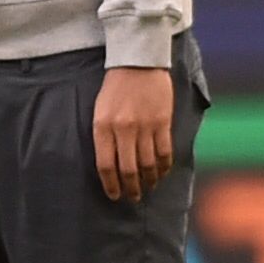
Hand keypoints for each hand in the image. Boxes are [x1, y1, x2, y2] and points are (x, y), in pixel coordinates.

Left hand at [94, 66, 175, 201]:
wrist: (136, 65)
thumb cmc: (114, 90)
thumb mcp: (99, 112)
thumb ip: (103, 136)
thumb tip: (109, 165)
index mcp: (102, 127)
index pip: (105, 165)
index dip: (110, 184)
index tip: (114, 195)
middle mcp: (122, 129)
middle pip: (128, 169)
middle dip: (130, 188)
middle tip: (133, 197)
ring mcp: (144, 127)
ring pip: (148, 164)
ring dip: (149, 180)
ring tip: (148, 187)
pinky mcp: (162, 122)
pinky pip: (164, 152)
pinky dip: (164, 166)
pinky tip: (162, 173)